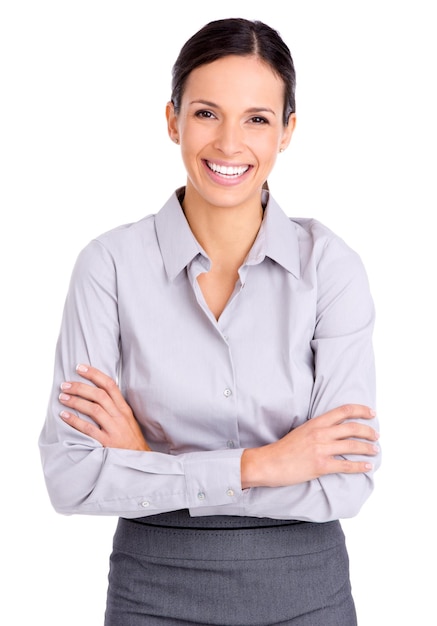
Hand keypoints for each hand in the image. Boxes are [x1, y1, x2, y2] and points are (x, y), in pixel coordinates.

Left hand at [59, 364, 150, 450]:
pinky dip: (75, 421)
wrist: (140, 460)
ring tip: (62, 397)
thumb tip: (96, 392)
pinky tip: (64, 416)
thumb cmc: (130, 439)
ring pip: (94, 409)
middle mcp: (120, 416)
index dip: (94, 374)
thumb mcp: (127, 419)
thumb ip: (115, 406)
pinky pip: (88, 429)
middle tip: (65, 384)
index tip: (80, 367)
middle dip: (80, 387)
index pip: (110, 385)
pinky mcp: (107, 442)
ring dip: (75, 401)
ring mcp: (114, 429)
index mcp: (124, 408)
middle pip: (99, 395)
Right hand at [241, 404, 378, 488]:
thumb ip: (318, 429)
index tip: (372, 413)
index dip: (361, 410)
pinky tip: (367, 466)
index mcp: (316, 422)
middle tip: (376, 436)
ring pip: (352, 446)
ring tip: (375, 450)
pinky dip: (360, 466)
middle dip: (368, 431)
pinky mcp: (321, 465)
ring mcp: (321, 449)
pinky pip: (346, 465)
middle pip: (352, 428)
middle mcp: (320, 433)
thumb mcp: (301, 431)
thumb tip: (334, 430)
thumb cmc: (284, 449)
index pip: (343, 411)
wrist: (269, 463)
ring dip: (368, 448)